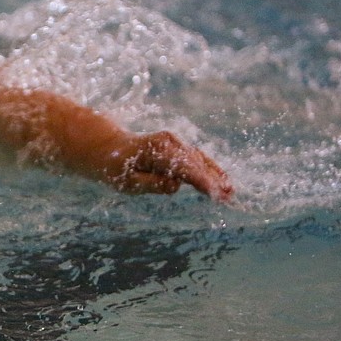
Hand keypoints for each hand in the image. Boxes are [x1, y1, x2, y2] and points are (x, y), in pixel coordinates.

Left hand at [108, 131, 233, 201]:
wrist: (111, 148)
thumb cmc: (116, 168)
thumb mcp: (127, 181)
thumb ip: (151, 184)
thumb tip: (175, 185)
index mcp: (155, 150)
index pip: (183, 167)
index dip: (200, 180)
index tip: (213, 192)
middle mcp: (169, 142)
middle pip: (195, 164)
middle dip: (211, 181)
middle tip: (227, 198)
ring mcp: (176, 143)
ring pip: (199, 161)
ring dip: (215, 176)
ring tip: (230, 192)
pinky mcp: (179, 148)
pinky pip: (198, 160)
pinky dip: (210, 170)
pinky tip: (224, 182)